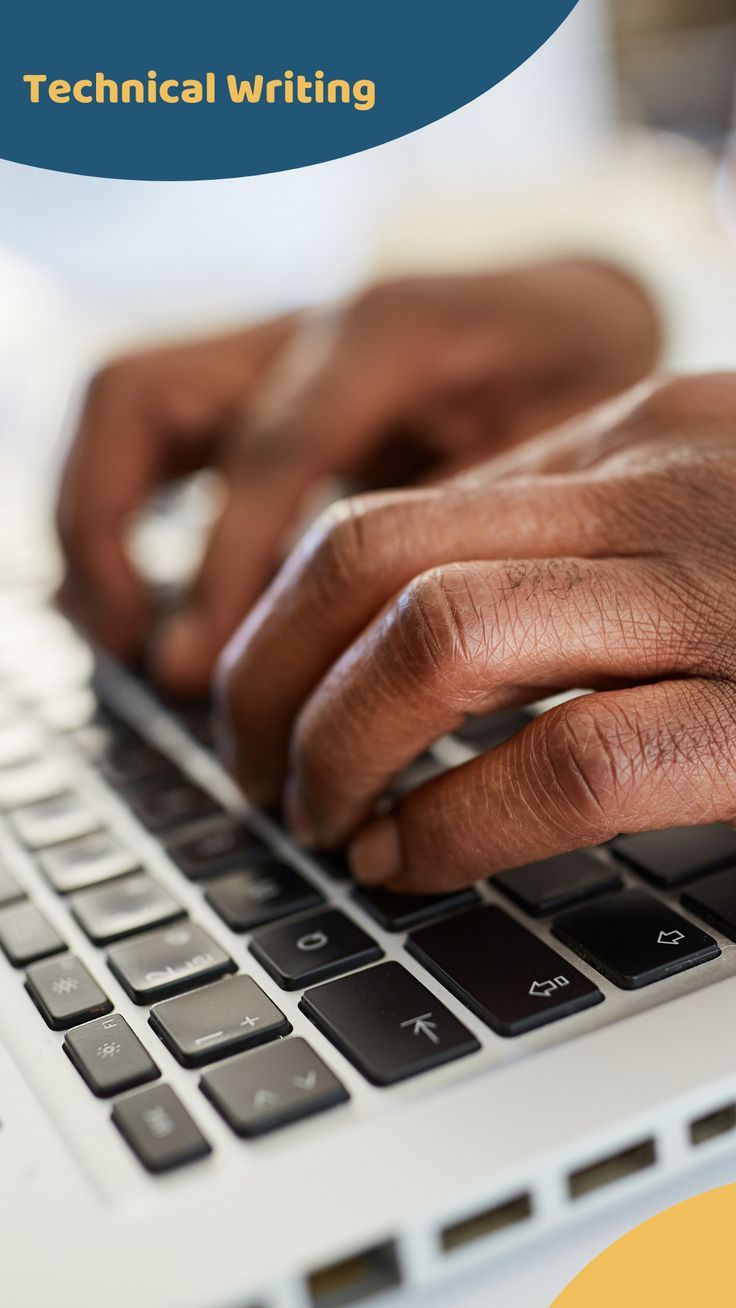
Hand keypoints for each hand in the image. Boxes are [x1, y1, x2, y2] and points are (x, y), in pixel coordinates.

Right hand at [57, 260, 658, 689]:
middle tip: (137, 651)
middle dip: (106, 527)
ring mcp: (267, 353)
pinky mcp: (257, 390)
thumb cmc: (578, 377)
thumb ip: (462, 522)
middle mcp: (304, 330)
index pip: (268, 449)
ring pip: (127, 407)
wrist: (573, 312)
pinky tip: (148, 607)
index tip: (210, 673)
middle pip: (139, 396)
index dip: (228, 568)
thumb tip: (363, 641)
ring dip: (97, 522)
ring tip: (120, 636)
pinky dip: (128, 519)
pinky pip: (157, 439)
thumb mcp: (559, 447)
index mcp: (386, 334)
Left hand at [218, 373, 735, 891]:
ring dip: (338, 748)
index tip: (264, 702)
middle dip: (269, 679)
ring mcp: (710, 593)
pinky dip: (457, 826)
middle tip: (254, 768)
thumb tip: (387, 628)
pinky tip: (414, 860)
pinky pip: (567, 766)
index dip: (282, 624)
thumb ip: (558, 546)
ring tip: (321, 821)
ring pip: (440, 638)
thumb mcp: (691, 520)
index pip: (387, 512)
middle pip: (373, 557)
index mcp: (629, 435)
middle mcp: (657, 487)